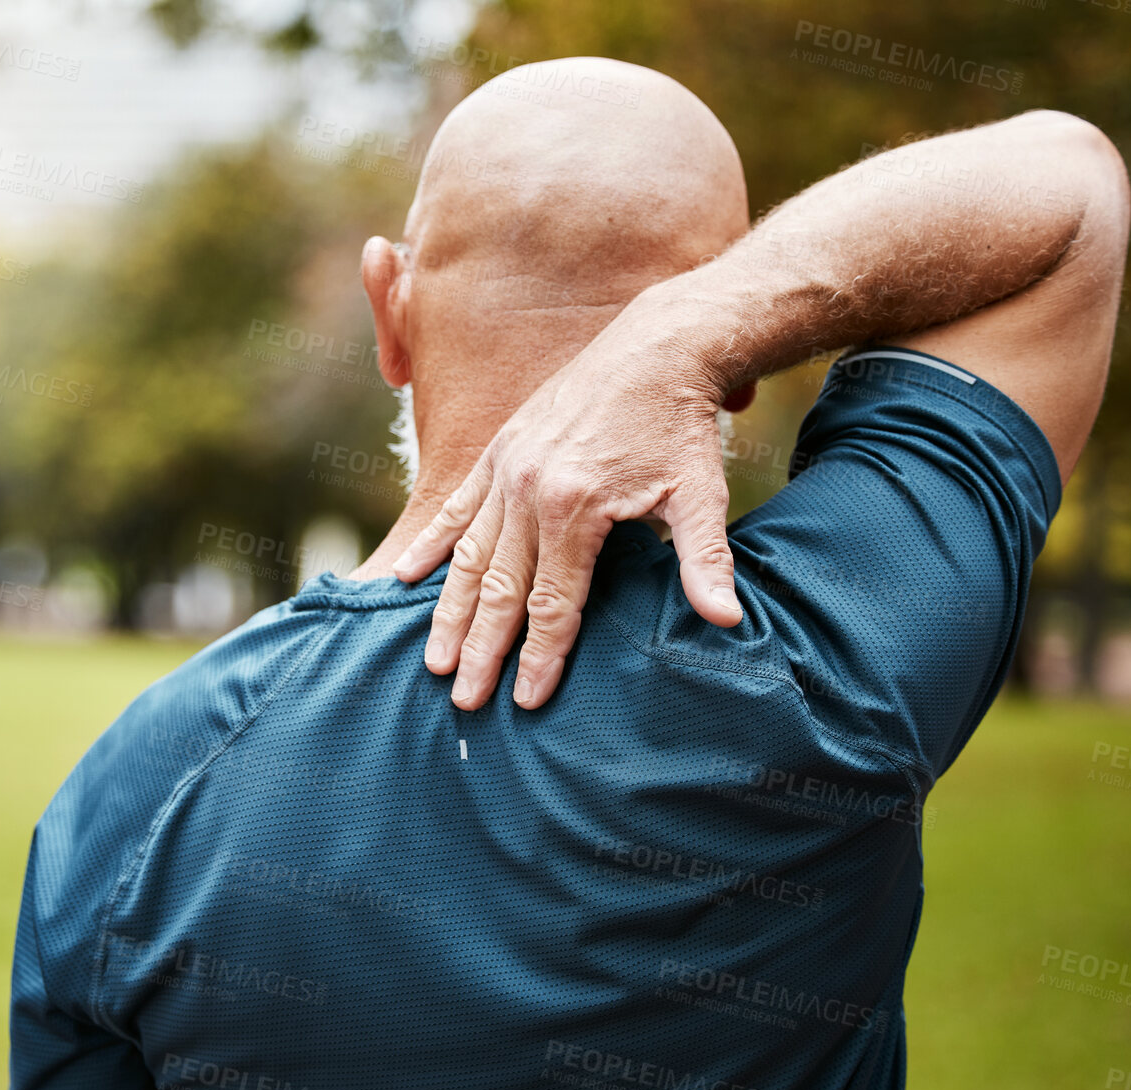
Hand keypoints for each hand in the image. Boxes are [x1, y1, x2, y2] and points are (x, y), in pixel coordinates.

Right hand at [392, 292, 749, 710]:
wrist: (657, 346)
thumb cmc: (681, 426)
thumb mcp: (701, 493)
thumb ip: (704, 560)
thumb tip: (727, 620)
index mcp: (576, 506)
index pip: (553, 601)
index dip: (540, 656)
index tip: (526, 702)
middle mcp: (528, 488)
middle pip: (500, 588)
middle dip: (482, 649)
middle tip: (465, 703)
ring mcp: (507, 468)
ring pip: (470, 555)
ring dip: (449, 611)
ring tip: (434, 660)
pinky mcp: (499, 450)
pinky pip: (456, 506)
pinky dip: (430, 544)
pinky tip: (403, 576)